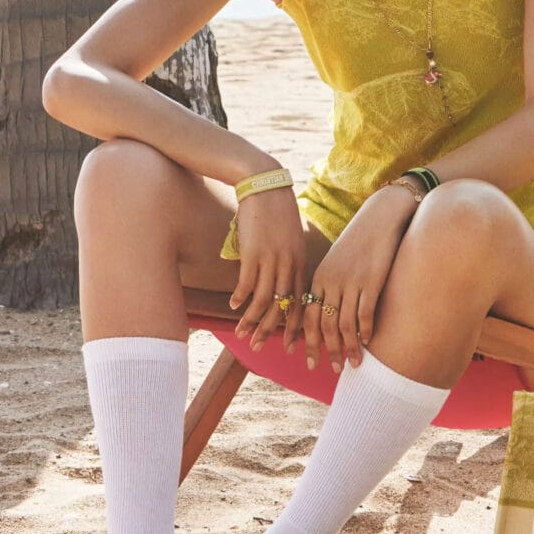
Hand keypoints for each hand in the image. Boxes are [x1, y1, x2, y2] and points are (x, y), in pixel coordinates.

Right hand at [229, 185, 306, 353]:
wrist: (265, 185)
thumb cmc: (277, 212)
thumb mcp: (290, 238)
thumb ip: (288, 261)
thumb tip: (283, 282)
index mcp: (301, 261)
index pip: (300, 302)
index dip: (294, 326)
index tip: (288, 345)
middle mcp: (289, 264)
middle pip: (282, 307)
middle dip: (271, 331)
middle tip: (260, 349)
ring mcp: (271, 260)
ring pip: (263, 300)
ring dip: (251, 320)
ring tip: (241, 334)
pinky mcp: (253, 253)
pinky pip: (246, 284)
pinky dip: (240, 298)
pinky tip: (232, 306)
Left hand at [305, 183, 418, 372]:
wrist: (380, 216)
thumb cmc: (361, 240)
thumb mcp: (338, 261)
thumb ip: (331, 285)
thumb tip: (330, 313)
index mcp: (320, 278)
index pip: (307, 317)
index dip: (309, 342)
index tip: (311, 361)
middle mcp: (331, 282)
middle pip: (323, 325)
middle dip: (328, 351)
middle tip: (334, 369)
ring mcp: (351, 282)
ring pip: (344, 324)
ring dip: (348, 347)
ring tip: (354, 363)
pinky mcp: (371, 280)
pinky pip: (364, 313)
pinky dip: (365, 331)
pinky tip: (369, 341)